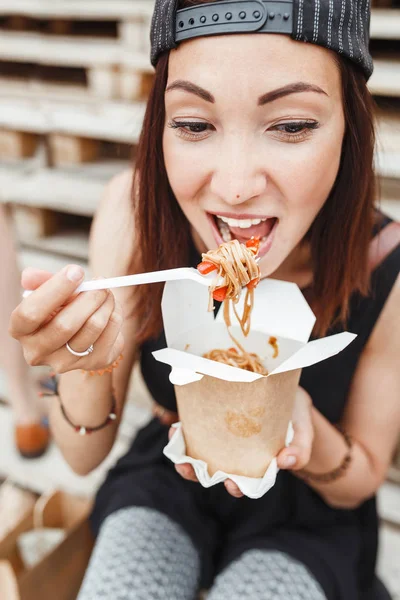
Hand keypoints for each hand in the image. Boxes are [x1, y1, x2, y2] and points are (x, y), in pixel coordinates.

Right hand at [9, 265, 123, 373]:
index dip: (55, 290)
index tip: (76, 270)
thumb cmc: (60, 307)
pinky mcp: (93, 364)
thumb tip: (30, 276)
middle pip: (65, 325)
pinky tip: (110, 308)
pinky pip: (110, 334)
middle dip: (88, 297)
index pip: (31, 313)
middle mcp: (38, 352)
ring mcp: (65, 362)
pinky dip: (115, 315)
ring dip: (105, 303)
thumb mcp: (48, 291)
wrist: (81, 331)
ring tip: (107, 292)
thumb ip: (40, 280)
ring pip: (92, 328)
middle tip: (101, 281)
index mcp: (21, 331)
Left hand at [170, 386, 313, 497]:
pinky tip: (177, 427)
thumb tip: (286, 462)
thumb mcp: (304, 432)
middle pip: (212, 471)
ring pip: (197, 453)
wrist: (286, 390)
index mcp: (257, 465)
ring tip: (176, 443)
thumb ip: (300, 450)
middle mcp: (235, 455)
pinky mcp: (211, 420)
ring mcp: (220, 439)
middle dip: (196, 473)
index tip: (231, 484)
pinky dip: (183, 433)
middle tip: (188, 468)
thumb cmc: (297, 417)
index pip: (244, 483)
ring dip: (183, 454)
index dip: (235, 487)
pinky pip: (193, 431)